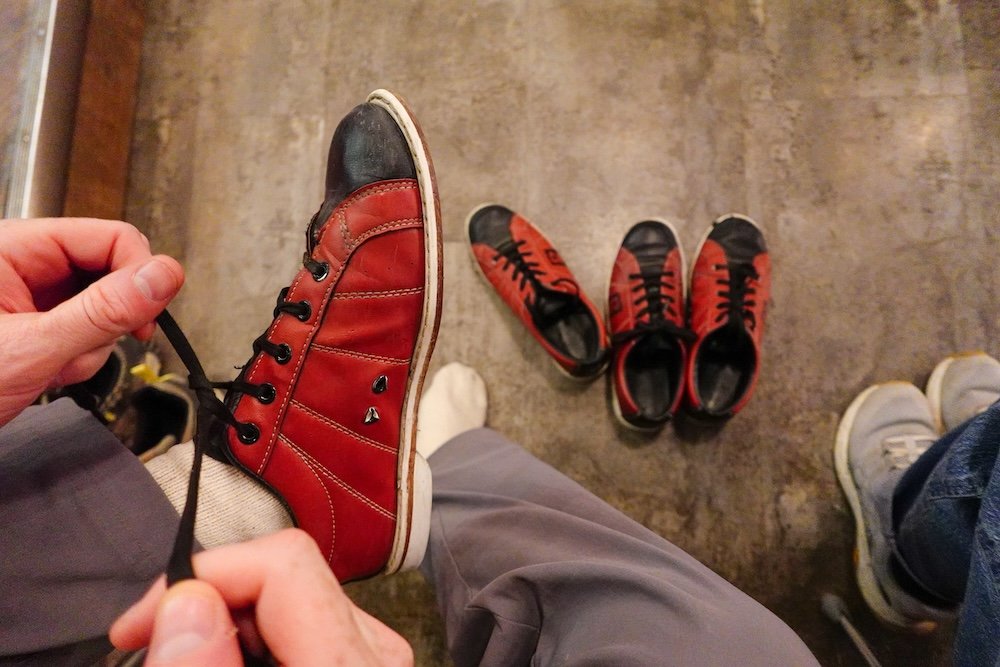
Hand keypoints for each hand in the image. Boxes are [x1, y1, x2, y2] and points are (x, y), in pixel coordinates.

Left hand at [0, 218, 183, 425]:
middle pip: (110, 270)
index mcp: (13, 247)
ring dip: (91, 345)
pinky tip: (52, 370)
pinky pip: (86, 329)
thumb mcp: (34, 348)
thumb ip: (104, 311)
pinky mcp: (37, 320)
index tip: (150, 312)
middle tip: (86, 348)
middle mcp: (24, 263)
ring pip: (103, 305)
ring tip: (54, 367)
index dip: (139, 274)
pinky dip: (80, 355)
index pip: (110, 237)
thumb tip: (162, 275)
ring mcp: (31, 294)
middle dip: (109, 318)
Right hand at [110, 529, 413, 665]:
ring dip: (227, 622)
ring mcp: (373, 656)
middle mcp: (374, 651)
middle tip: (153, 647)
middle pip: (283, 572)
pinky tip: (229, 662)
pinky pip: (302, 624)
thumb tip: (184, 602)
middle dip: (208, 600)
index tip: (138, 620)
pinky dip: (253, 640)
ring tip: (192, 659)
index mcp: (349, 665)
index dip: (200, 575)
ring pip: (288, 597)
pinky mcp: (361, 664)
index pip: (283, 562)